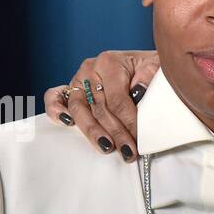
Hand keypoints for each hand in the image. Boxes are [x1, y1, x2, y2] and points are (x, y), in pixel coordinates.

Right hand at [43, 50, 160, 160]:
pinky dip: (56, 110)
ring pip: (79, 109)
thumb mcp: (158, 66)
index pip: (117, 100)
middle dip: (115, 133)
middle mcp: (90, 69)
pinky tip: (67, 123)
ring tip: (106, 147)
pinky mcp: (71, 89)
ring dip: (92, 132)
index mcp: (109, 62)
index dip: (128, 122)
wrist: (140, 63)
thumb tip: (139, 90)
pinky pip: (55, 97)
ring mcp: (78, 80)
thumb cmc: (148, 68)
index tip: (138, 139)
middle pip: (99, 108)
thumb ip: (151, 75)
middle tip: (128, 151)